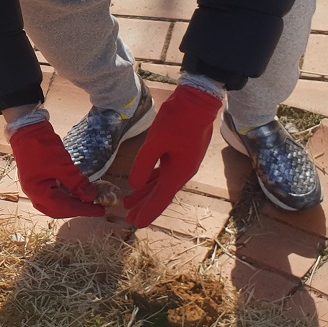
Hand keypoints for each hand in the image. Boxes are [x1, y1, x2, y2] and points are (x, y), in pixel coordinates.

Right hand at [7, 109, 104, 218]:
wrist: (28, 128)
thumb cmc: (43, 147)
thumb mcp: (63, 166)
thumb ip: (77, 184)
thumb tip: (91, 197)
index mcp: (37, 192)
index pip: (63, 208)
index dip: (83, 210)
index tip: (100, 210)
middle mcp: (34, 194)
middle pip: (57, 210)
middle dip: (76, 210)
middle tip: (94, 207)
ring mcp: (35, 188)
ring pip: (55, 204)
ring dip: (71, 205)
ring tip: (87, 202)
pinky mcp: (38, 181)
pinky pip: (53, 195)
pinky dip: (66, 197)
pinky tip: (76, 193)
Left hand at [123, 83, 221, 226]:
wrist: (198, 101)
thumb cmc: (178, 119)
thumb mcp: (156, 141)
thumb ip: (144, 163)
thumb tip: (134, 184)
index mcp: (179, 172)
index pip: (161, 198)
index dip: (148, 211)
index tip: (137, 225)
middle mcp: (183, 171)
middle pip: (161, 193)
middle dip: (145, 205)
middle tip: (129, 218)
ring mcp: (182, 162)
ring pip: (161, 183)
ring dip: (146, 192)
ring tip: (129, 203)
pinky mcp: (180, 153)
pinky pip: (163, 171)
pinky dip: (151, 178)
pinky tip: (142, 182)